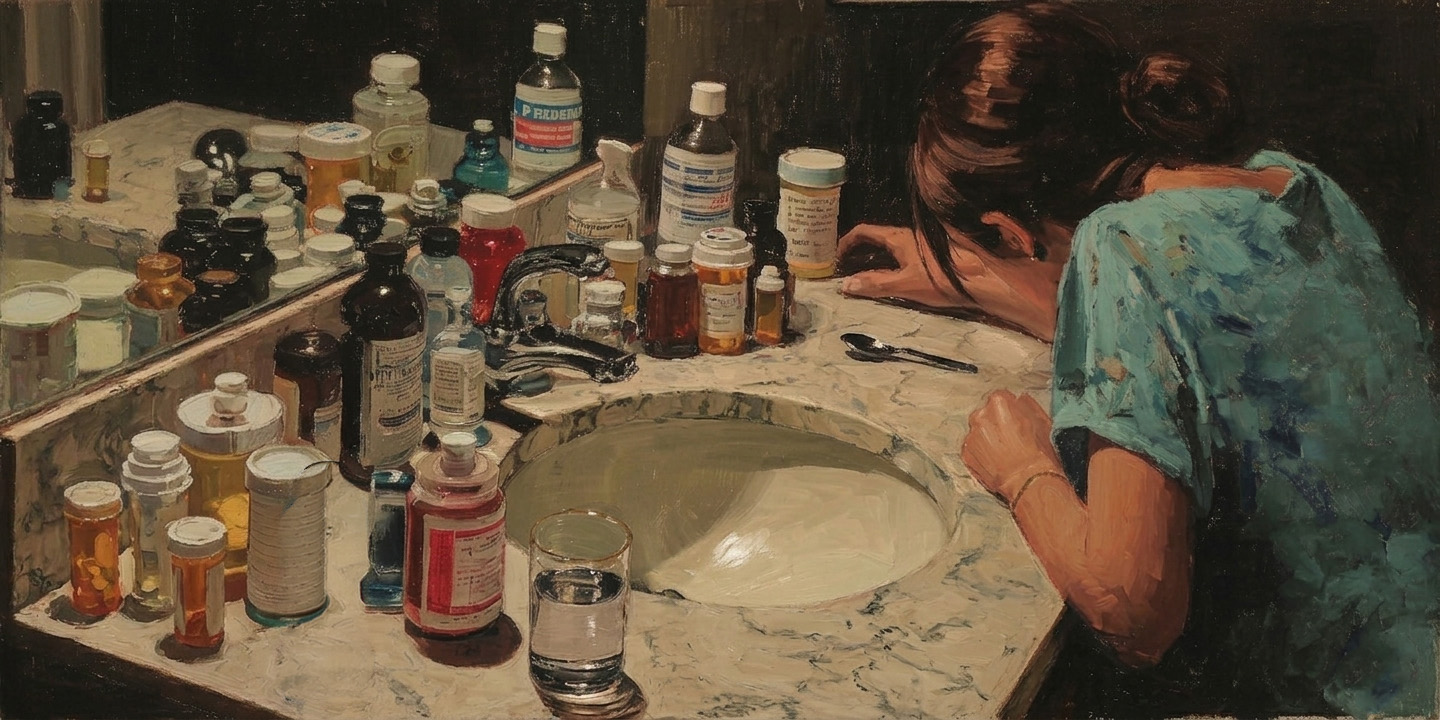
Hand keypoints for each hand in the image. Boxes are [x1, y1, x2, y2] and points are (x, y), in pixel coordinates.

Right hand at [838, 225, 972, 310]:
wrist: (981, 280)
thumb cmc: (944, 280)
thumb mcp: (905, 285)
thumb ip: (875, 284)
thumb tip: (846, 284)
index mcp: (899, 238)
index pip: (864, 231)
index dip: (846, 242)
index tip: (836, 257)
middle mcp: (909, 236)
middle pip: (876, 238)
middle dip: (857, 251)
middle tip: (845, 268)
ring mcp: (921, 245)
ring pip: (890, 247)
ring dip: (873, 258)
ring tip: (863, 276)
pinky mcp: (932, 256)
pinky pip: (902, 254)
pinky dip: (888, 263)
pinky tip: (890, 278)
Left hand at [961, 390, 1063, 502]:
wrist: (1028, 480)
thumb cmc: (1039, 451)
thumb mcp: (1041, 420)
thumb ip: (1026, 404)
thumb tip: (1019, 399)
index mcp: (998, 402)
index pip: (1000, 398)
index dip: (1010, 410)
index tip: (1016, 420)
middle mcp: (980, 416)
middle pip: (986, 414)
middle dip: (996, 423)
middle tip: (1011, 438)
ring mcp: (971, 436)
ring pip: (978, 432)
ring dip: (988, 438)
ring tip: (1005, 452)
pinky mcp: (966, 454)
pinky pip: (973, 448)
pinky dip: (982, 453)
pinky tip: (997, 461)